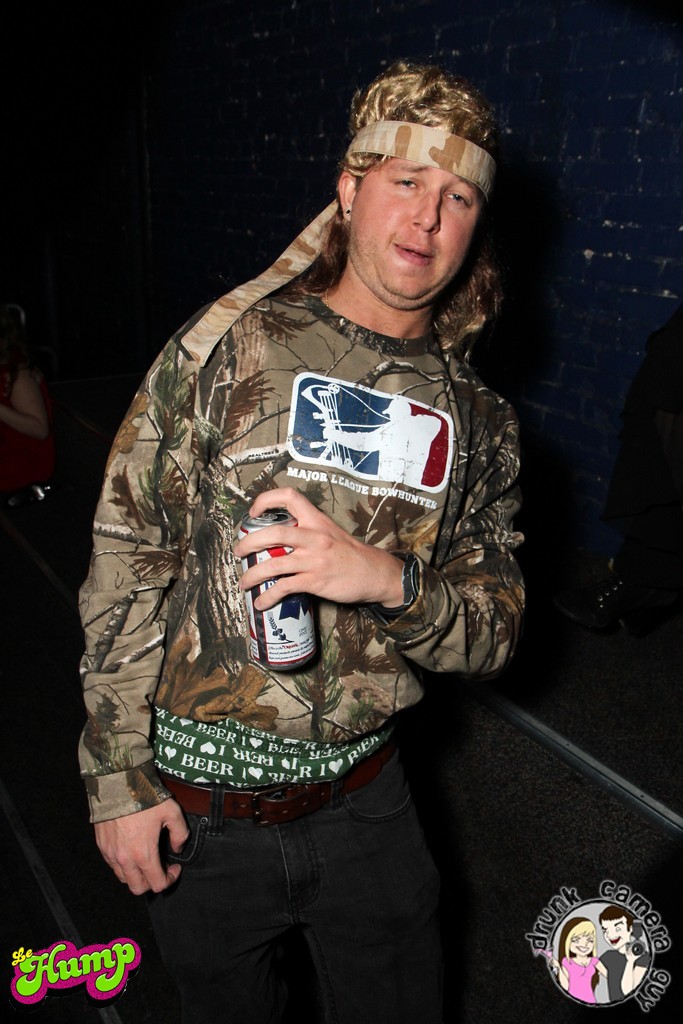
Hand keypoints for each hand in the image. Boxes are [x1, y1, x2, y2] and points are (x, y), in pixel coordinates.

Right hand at [94, 800, 188, 894]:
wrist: (117, 784)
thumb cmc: (144, 798)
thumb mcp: (172, 812)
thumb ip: (180, 833)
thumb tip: (177, 848)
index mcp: (144, 854)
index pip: (157, 884)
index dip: (169, 879)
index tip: (174, 867)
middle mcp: (125, 859)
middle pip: (138, 888)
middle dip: (151, 882)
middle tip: (160, 867)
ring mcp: (110, 854)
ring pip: (123, 878)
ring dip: (136, 874)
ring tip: (145, 859)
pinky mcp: (101, 846)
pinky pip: (112, 865)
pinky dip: (123, 864)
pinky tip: (131, 849)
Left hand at [234, 487, 403, 609]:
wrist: (375, 573)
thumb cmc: (351, 554)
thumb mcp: (331, 532)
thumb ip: (308, 531)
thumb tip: (279, 540)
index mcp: (317, 520)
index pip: (289, 497)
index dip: (266, 500)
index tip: (254, 513)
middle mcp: (314, 537)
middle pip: (273, 533)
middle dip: (249, 542)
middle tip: (239, 551)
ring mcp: (314, 560)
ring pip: (274, 565)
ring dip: (252, 575)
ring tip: (243, 582)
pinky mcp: (315, 581)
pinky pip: (285, 588)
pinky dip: (268, 596)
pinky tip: (261, 602)